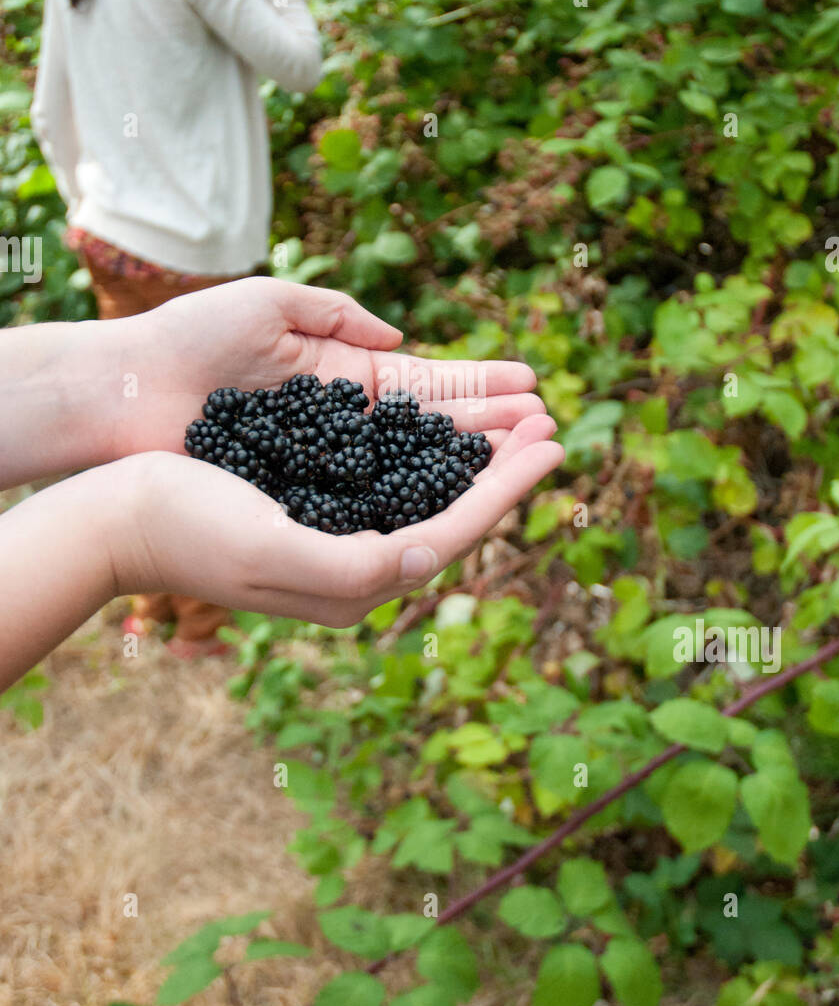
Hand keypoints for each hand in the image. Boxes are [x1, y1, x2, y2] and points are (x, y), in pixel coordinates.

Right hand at [111, 413, 562, 626]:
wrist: (118, 519)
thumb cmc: (189, 529)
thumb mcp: (274, 549)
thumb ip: (357, 564)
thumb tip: (430, 557)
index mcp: (352, 583)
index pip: (453, 533)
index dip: (508, 488)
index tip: (553, 445)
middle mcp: (352, 569)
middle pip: (450, 516)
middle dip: (502, 471)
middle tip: (550, 423)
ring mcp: (333, 541)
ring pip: (425, 499)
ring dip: (472, 459)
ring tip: (511, 422)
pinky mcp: (311, 515)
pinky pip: (390, 487)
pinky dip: (427, 456)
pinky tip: (440, 432)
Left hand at [112, 277, 548, 460]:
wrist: (127, 390)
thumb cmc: (191, 340)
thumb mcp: (268, 304)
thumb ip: (334, 314)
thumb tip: (400, 340)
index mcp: (341, 377)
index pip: (427, 385)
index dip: (479, 387)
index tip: (531, 384)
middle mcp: (343, 429)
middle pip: (433, 432)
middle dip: (492, 430)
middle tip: (550, 431)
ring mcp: (326, 467)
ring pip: (412, 470)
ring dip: (469, 467)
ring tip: (524, 462)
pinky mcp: (301, 498)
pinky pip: (370, 501)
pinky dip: (414, 500)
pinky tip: (458, 505)